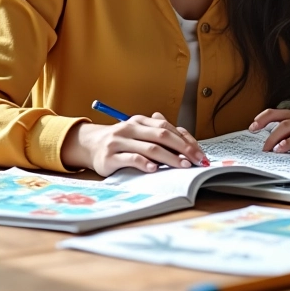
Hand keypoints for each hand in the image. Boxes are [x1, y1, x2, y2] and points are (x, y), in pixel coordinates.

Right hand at [61, 112, 207, 175]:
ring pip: (148, 147)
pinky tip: (154, 169)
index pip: (167, 127)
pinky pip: (130, 159)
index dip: (185, 139)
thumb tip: (186, 140)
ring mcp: (119, 142)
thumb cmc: (121, 141)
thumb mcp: (139, 133)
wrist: (91, 145)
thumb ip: (159, 134)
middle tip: (195, 160)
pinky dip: (144, 163)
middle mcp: (130, 128)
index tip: (198, 152)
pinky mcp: (110, 157)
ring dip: (168, 157)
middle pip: (161, 135)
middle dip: (182, 148)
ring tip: (182, 165)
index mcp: (140, 120)